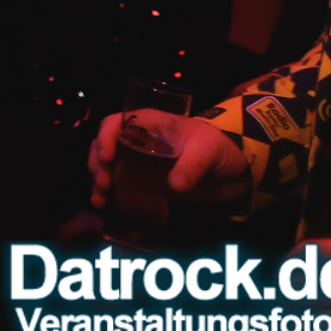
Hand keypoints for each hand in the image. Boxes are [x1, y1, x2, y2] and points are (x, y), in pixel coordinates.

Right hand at [88, 111, 248, 208]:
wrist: (232, 169)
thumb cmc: (218, 147)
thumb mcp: (208, 152)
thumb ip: (192, 166)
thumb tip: (174, 185)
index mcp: (147, 124)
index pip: (114, 123)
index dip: (105, 138)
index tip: (107, 158)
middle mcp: (135, 141)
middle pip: (103, 146)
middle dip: (97, 164)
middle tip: (104, 185)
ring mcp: (137, 162)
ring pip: (105, 166)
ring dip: (98, 181)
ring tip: (100, 200)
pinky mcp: (142, 182)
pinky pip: (118, 186)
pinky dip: (108, 196)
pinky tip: (104, 206)